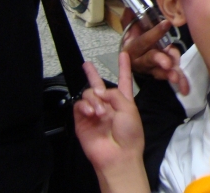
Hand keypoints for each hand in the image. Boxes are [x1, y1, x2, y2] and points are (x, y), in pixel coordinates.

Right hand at [74, 53, 150, 192]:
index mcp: (123, 101)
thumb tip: (100, 91)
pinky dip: (84, 106)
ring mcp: (94, 113)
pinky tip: (91, 112)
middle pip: (98, 85)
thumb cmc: (130, 133)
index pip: (123, 80)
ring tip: (99, 112)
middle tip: (86, 65)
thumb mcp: (129, 109)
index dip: (124, 67)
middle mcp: (108, 105)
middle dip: (92, 74)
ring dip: (94, 100)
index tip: (123, 55)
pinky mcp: (82, 121)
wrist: (118, 154)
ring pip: (88, 94)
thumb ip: (115, 95)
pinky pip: (79, 106)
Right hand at [121, 8, 188, 94]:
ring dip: (167, 74)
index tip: (166, 23)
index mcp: (131, 47)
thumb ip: (133, 13)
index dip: (154, 33)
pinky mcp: (159, 74)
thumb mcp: (131, 26)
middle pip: (149, 59)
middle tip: (168, 63)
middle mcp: (139, 60)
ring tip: (175, 77)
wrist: (133, 55)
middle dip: (159, 60)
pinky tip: (184, 86)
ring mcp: (149, 69)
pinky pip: (168, 77)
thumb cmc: (135, 37)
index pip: (143, 39)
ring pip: (158, 71)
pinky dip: (177, 81)